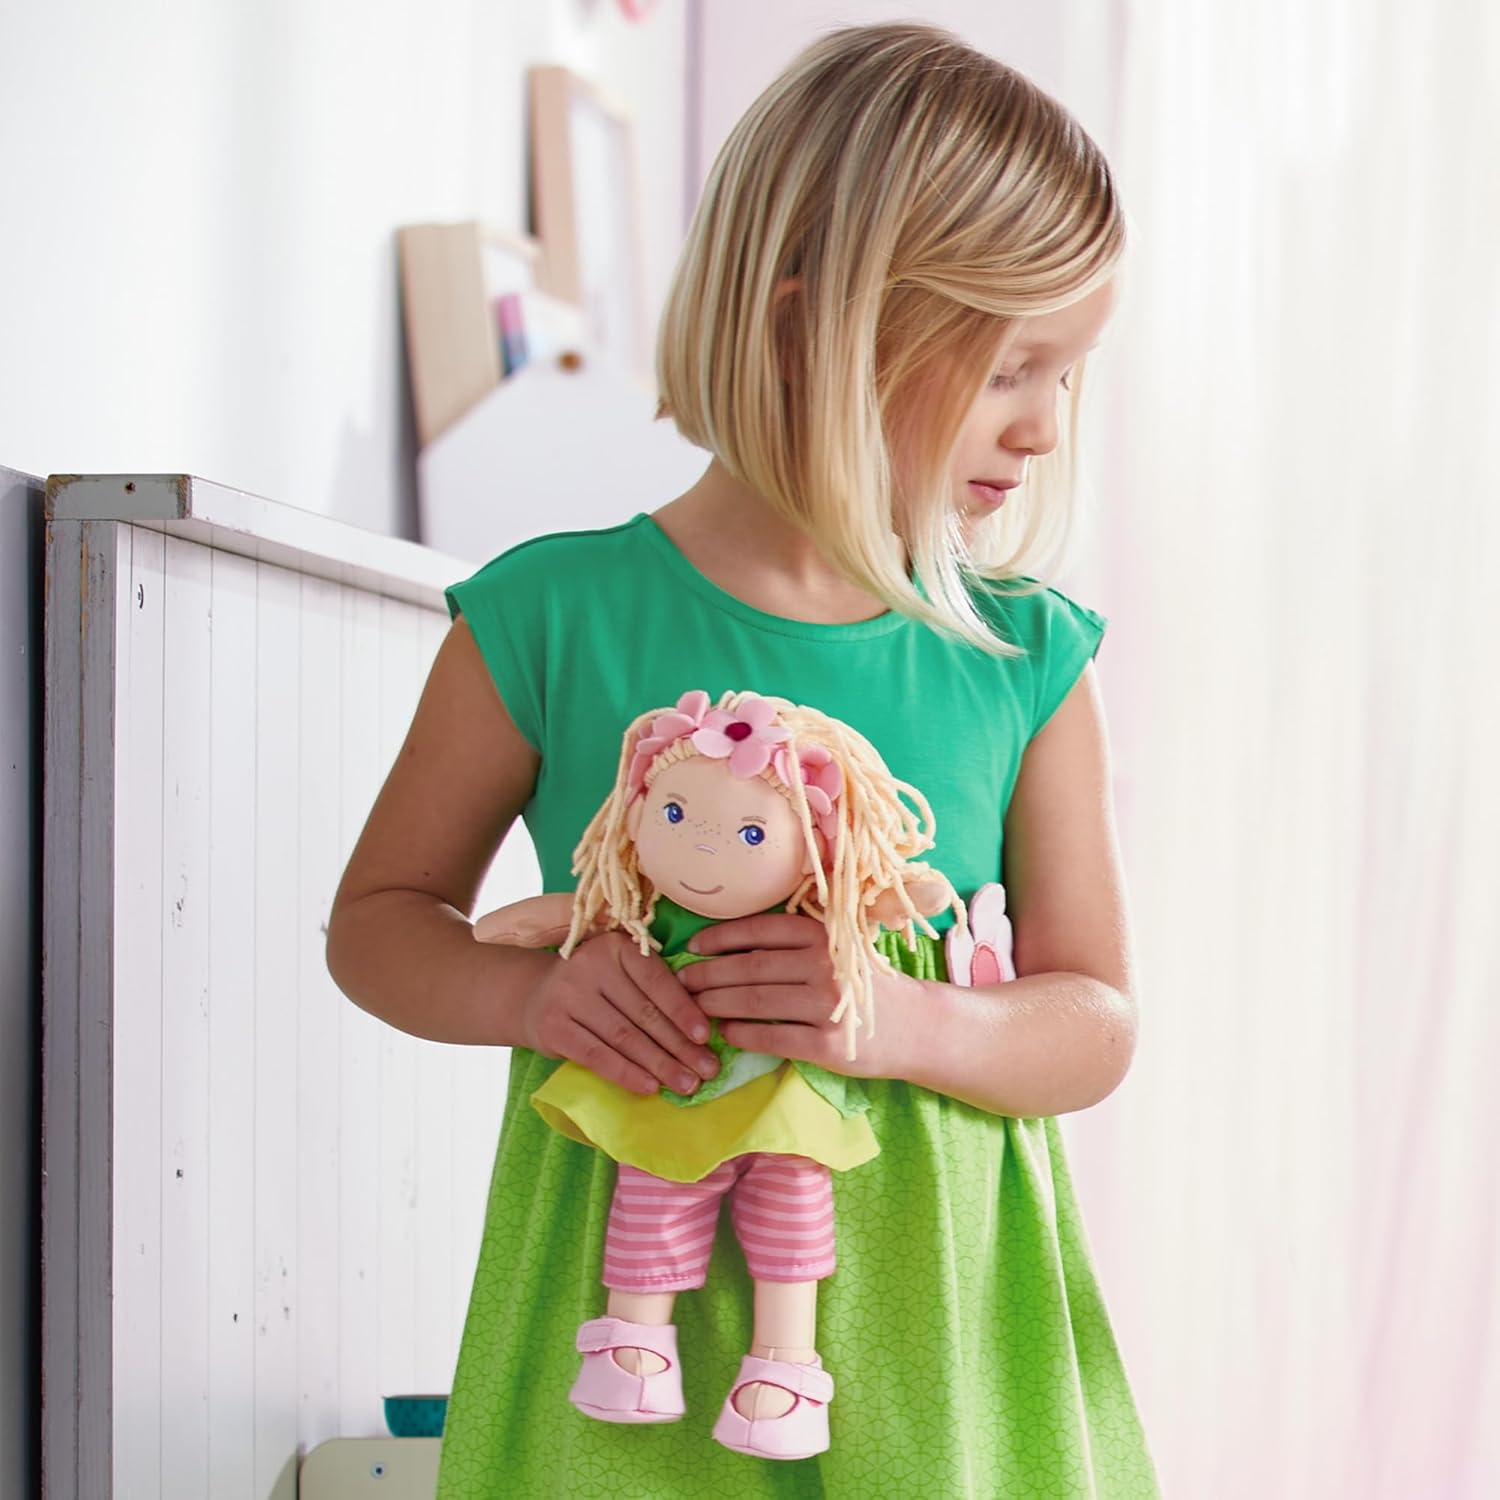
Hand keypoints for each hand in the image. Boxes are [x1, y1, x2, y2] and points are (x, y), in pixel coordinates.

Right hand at [519, 931, 719, 1095]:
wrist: (534, 996)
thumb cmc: (596, 987)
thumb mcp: (622, 974)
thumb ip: (655, 989)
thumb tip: (702, 1029)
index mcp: (617, 947)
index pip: (656, 981)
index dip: (683, 1010)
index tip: (706, 1037)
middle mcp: (591, 966)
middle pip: (644, 1013)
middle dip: (679, 1046)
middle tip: (706, 1070)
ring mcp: (568, 996)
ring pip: (624, 1037)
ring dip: (659, 1065)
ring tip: (686, 1084)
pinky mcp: (553, 1028)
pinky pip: (597, 1056)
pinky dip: (626, 1073)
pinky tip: (650, 1087)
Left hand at [678, 912, 916, 1078]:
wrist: (916, 1028)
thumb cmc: (865, 985)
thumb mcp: (839, 948)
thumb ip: (797, 941)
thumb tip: (731, 942)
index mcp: (824, 936)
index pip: (760, 931)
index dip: (720, 938)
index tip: (693, 946)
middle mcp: (823, 965)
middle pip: (749, 968)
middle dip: (708, 975)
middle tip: (683, 981)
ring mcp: (825, 1006)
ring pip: (754, 1001)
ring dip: (716, 1004)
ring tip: (695, 1008)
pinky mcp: (826, 1045)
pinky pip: (771, 1036)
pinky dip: (742, 1034)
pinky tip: (726, 1032)